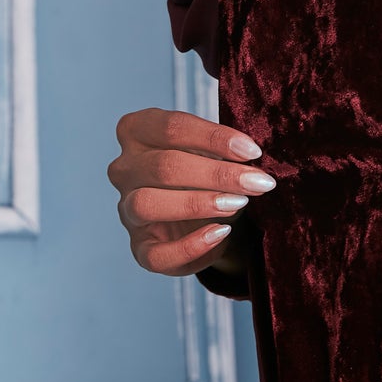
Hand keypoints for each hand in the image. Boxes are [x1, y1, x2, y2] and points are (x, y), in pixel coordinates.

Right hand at [108, 106, 276, 276]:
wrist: (204, 217)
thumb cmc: (205, 174)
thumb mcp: (213, 153)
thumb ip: (224, 152)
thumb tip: (249, 157)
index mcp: (137, 132)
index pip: (171, 127)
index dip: (214, 138)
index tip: (252, 151)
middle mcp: (124, 170)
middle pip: (163, 166)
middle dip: (218, 174)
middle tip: (257, 182)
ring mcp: (127, 210)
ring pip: (147, 204)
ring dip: (198, 203)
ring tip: (238, 203)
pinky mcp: (139, 247)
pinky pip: (156, 253)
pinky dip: (191, 246)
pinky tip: (220, 233)